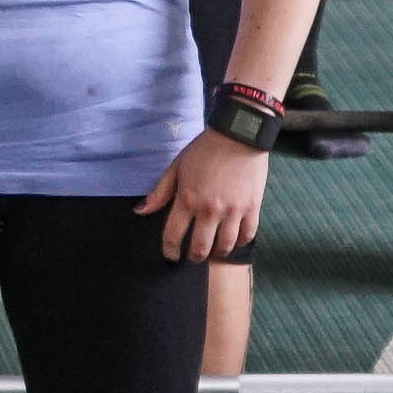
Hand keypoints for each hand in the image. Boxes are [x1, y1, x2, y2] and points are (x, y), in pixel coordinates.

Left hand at [138, 127, 269, 262]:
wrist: (239, 135)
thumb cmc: (205, 150)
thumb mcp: (177, 167)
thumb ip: (160, 192)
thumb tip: (140, 211)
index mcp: (188, 199)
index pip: (173, 236)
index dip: (170, 251)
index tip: (170, 256)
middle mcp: (210, 209)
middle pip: (200, 247)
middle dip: (194, 257)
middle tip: (193, 257)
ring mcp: (233, 210)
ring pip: (224, 246)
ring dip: (217, 253)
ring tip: (214, 252)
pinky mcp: (252, 207)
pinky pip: (247, 235)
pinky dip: (239, 242)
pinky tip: (234, 241)